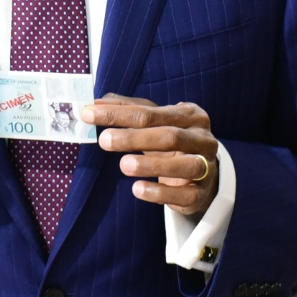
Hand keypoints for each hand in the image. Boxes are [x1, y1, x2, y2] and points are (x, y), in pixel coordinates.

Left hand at [83, 94, 219, 216]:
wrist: (204, 175)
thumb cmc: (173, 143)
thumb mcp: (156, 123)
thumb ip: (129, 110)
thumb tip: (96, 103)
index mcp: (190, 115)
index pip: (151, 112)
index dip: (119, 113)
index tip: (90, 114)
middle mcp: (202, 138)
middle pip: (169, 136)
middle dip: (134, 138)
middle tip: (104, 140)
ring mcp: (206, 166)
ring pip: (183, 165)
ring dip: (151, 164)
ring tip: (124, 164)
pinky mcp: (201, 193)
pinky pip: (183, 193)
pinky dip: (159, 192)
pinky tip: (137, 189)